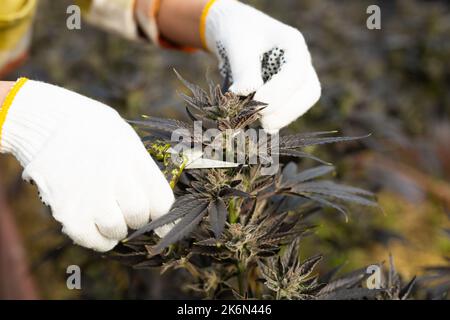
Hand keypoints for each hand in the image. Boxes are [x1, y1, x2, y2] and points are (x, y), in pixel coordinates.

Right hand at [0, 79, 173, 250]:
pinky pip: (91, 239)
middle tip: (128, 210)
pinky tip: (95, 226)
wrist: (42, 121)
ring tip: (109, 214)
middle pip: (139, 216)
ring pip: (117, 230)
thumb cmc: (90, 129)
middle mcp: (114, 177)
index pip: (161, 201)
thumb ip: (141, 168)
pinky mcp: (67, 210)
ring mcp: (89, 195)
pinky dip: (97, 239)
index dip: (161, 211)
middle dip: (137, 218)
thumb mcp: (125, 137)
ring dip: (117, 228)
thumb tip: (157, 201)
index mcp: (132, 157)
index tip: (154, 212)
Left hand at [203, 0, 320, 131]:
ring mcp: (299, 77)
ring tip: (258, 121)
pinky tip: (262, 126)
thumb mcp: (237, 46)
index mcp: (293, 44)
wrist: (236, 33)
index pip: (295, 74)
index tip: (255, 105)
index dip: (278, 94)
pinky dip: (278, 119)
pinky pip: (291, 109)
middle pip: (309, 92)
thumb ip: (244, 68)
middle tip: (260, 120)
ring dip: (282, 117)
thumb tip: (248, 92)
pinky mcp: (289, 91)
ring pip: (303, 103)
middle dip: (286, 110)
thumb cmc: (237, 34)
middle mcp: (302, 61)